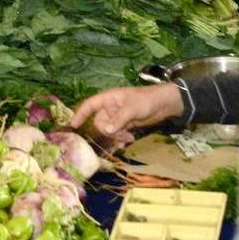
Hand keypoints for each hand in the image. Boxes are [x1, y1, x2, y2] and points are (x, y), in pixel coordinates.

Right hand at [68, 83, 183, 146]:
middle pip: (99, 122)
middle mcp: (110, 108)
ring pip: (109, 130)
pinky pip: (117, 134)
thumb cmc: (147, 100)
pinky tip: (129, 140)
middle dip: (108, 131)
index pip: (89, 105)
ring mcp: (118, 117)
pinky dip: (121, 138)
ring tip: (128, 138)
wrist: (165, 104)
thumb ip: (118, 120)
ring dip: (116, 136)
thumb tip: (106, 131)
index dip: (80, 114)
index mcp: (108, 99)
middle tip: (120, 135)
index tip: (73, 126)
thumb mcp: (132, 109)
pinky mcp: (126, 124)